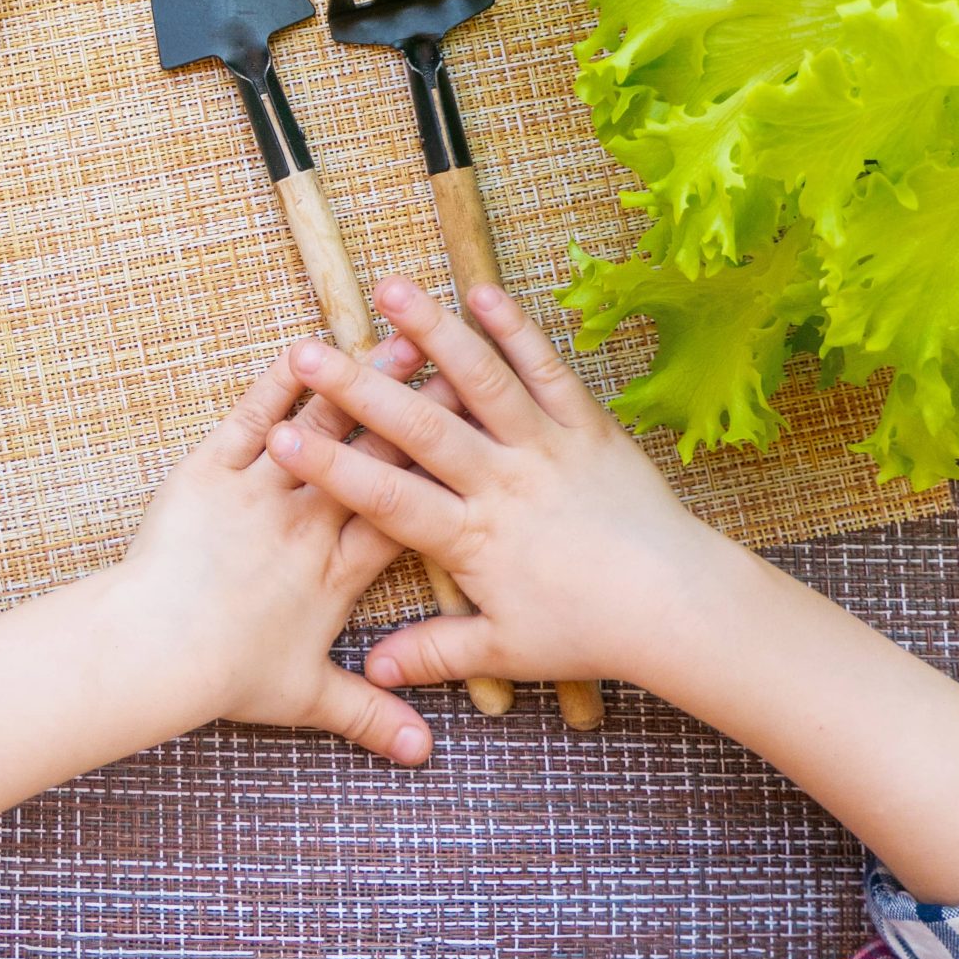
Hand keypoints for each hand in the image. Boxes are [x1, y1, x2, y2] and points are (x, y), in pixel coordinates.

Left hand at [107, 337, 437, 766]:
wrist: (155, 651)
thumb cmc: (226, 677)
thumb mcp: (306, 699)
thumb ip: (369, 717)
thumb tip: (423, 755)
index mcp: (340, 571)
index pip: (406, 510)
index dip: (444, 472)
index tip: (483, 439)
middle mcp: (310, 523)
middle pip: (378, 456)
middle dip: (418, 409)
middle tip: (457, 366)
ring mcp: (262, 491)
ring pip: (321, 426)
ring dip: (360, 382)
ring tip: (399, 340)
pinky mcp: (211, 472)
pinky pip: (250, 417)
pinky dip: (276, 384)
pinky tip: (302, 349)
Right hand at [265, 275, 730, 693]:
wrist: (678, 607)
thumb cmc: (590, 631)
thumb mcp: (505, 650)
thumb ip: (435, 654)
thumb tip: (374, 668)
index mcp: (474, 539)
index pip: (387, 499)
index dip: (331, 468)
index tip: (279, 439)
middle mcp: (505, 484)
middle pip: (422, 428)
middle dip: (360, 387)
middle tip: (311, 349)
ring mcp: (547, 447)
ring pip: (484, 382)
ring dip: (435, 332)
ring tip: (391, 290)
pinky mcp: (586, 425)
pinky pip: (548, 371)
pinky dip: (516, 330)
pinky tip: (481, 291)